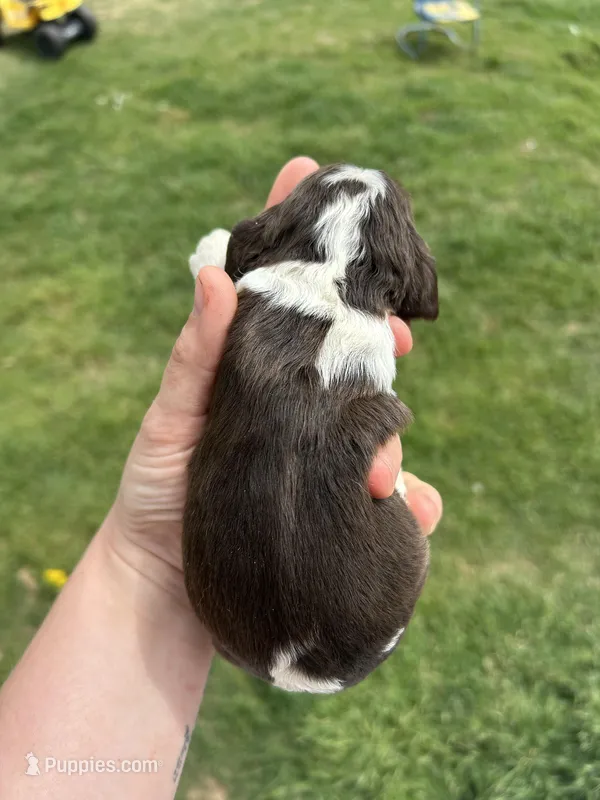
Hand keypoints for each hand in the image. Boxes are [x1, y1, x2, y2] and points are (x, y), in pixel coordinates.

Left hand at [104, 157, 441, 604]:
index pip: (307, 316)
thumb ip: (196, 353)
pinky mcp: (343, 518)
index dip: (341, 280)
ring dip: (393, 446)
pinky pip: (398, 508)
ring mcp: (326, 465)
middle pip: (358, 369)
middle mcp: (303, 415)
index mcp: (265, 379)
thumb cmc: (157, 491)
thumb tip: (214, 274)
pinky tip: (411, 513)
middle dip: (381, 352)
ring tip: (380, 479)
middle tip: (398, 341)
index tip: (367, 254)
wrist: (161, 591)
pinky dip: (416, 508)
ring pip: (384, 436)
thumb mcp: (171, 417)